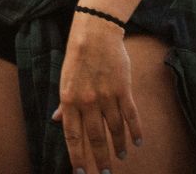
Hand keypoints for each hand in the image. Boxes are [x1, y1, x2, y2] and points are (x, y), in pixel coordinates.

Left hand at [53, 14, 143, 173]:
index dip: (77, 156)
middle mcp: (87, 101)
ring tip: (120, 158)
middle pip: (95, 137)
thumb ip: (65, 104)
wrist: (95, 35)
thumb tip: (57, 120)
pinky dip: (135, 131)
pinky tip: (137, 142)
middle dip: (99, 158)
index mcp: (69, 100)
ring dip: (118, 146)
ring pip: (114, 129)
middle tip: (104, 173)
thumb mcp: (64, 79)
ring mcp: (106, 96)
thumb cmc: (77, 57)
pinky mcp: (123, 90)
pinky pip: (130, 116)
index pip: (73, 135)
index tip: (81, 172)